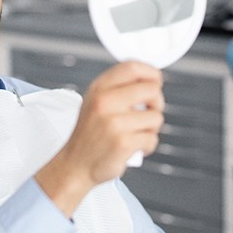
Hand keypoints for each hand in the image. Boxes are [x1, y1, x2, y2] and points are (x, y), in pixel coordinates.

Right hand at [35, 61, 163, 216]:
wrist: (75, 165)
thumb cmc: (89, 135)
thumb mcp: (95, 102)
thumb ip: (117, 89)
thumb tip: (149, 80)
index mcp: (99, 88)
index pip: (132, 67)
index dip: (151, 72)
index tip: (156, 81)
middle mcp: (105, 102)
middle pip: (151, 89)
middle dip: (157, 102)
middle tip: (149, 112)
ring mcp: (114, 122)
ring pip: (156, 116)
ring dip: (151, 128)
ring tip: (136, 133)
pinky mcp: (123, 142)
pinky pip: (152, 138)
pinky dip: (147, 145)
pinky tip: (134, 147)